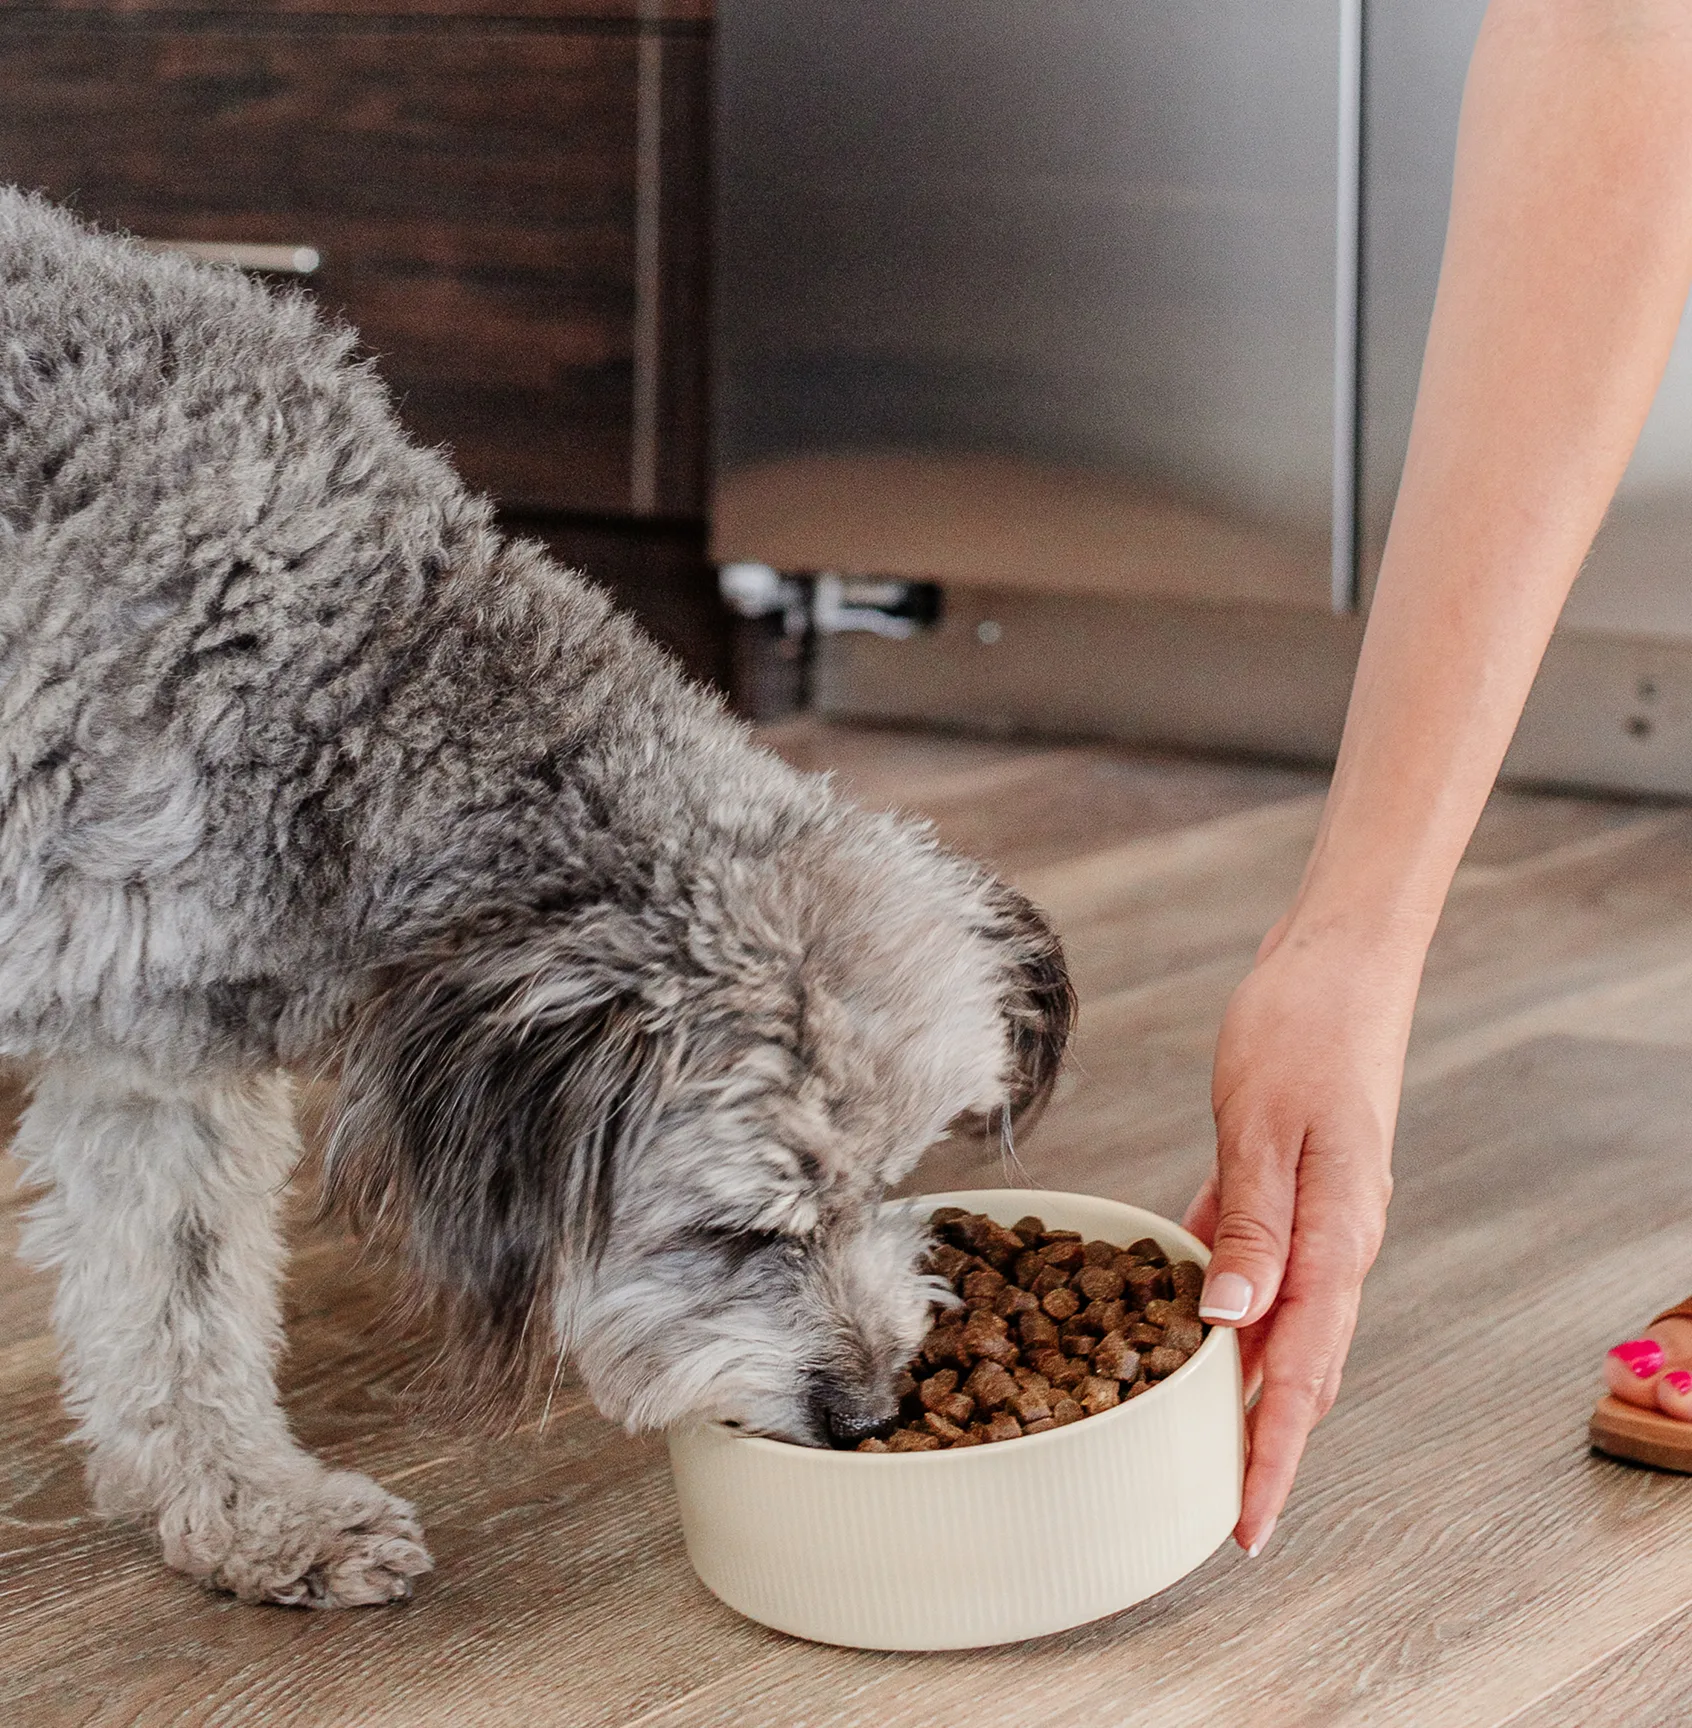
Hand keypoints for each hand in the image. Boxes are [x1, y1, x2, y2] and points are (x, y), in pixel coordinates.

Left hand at [1184, 919, 1417, 1555]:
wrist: (1337, 959)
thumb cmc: (1302, 1029)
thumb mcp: (1264, 1127)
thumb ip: (1253, 1228)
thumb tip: (1228, 1325)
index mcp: (1338, 1236)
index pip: (1304, 1372)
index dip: (1275, 1453)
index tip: (1248, 1526)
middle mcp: (1331, 1238)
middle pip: (1295, 1363)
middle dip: (1261, 1441)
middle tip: (1219, 1512)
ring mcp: (1313, 1211)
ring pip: (1275, 1318)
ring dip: (1242, 1378)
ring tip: (1197, 1433)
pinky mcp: (1287, 1180)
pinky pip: (1252, 1257)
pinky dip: (1221, 1293)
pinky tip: (1178, 1309)